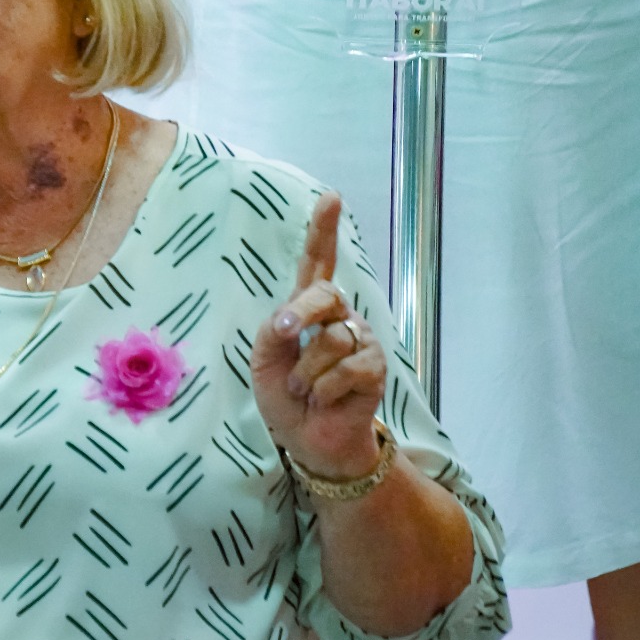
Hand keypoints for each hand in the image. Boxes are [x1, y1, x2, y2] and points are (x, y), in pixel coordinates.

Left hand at [250, 192, 386, 479]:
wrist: (309, 441)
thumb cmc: (285, 398)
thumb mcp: (265, 360)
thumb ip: (274, 330)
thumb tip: (294, 318)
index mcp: (309, 309)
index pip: (318, 263)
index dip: (323, 230)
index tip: (331, 197)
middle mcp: (339, 317)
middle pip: (324, 294)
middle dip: (300, 315)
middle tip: (285, 337)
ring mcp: (361, 340)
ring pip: (331, 340)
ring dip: (306, 374)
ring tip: (306, 391)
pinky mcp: (375, 368)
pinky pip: (346, 370)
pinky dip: (324, 390)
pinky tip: (324, 401)